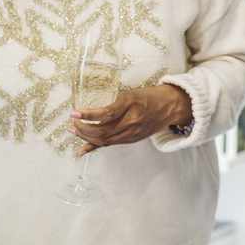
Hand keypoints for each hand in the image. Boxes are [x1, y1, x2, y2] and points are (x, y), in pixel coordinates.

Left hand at [71, 83, 190, 153]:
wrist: (171, 107)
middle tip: (73, 122)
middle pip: (102, 131)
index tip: (75, 113)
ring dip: (86, 137)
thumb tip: (94, 110)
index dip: (88, 115)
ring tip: (74, 130)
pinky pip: (110, 144)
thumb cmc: (151, 96)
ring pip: (104, 140)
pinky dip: (94, 147)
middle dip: (83, 128)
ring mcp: (131, 134)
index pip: (106, 114)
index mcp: (131, 107)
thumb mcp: (132, 93)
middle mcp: (131, 123)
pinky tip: (81, 151)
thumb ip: (116, 102)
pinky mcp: (131, 139)